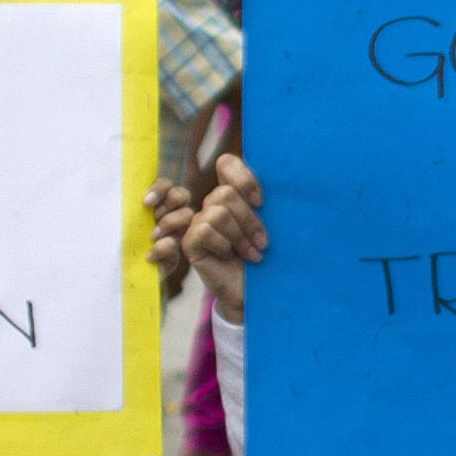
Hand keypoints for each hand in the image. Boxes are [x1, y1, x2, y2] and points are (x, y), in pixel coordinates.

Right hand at [155, 150, 263, 319]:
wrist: (252, 291)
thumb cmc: (261, 256)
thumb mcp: (265, 224)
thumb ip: (257, 200)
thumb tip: (252, 182)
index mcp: (230, 195)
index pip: (228, 164)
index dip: (245, 179)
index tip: (261, 202)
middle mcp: (211, 206)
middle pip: (225, 193)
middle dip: (249, 218)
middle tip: (261, 241)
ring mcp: (197, 223)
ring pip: (217, 211)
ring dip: (240, 236)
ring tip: (250, 253)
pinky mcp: (189, 242)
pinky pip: (205, 229)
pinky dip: (223, 245)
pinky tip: (228, 256)